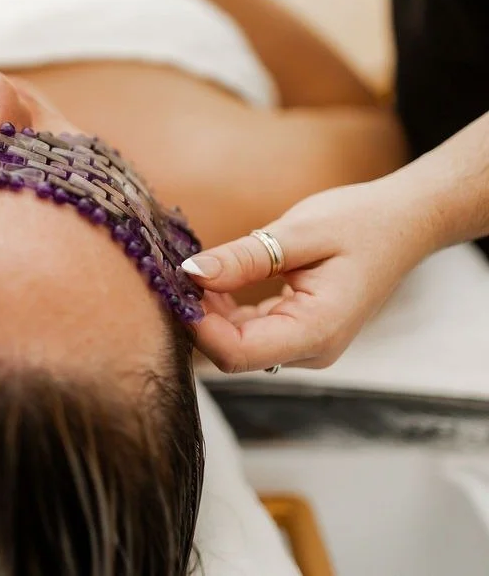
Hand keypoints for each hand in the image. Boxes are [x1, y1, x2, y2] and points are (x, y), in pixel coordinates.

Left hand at [183, 178, 434, 372]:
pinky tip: (213, 279)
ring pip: (236, 344)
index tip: (175, 288)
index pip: (236, 353)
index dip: (198, 327)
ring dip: (208, 312)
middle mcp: (310, 350)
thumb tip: (191, 272)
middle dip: (198, 318)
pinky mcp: (296, 332)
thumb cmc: (361, 222)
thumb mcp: (299, 232)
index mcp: (316, 331)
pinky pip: (248, 331)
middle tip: (172, 274)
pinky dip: (225, 309)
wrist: (403, 223)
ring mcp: (303, 345)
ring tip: (190, 271)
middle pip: (232, 352)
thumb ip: (245, 258)